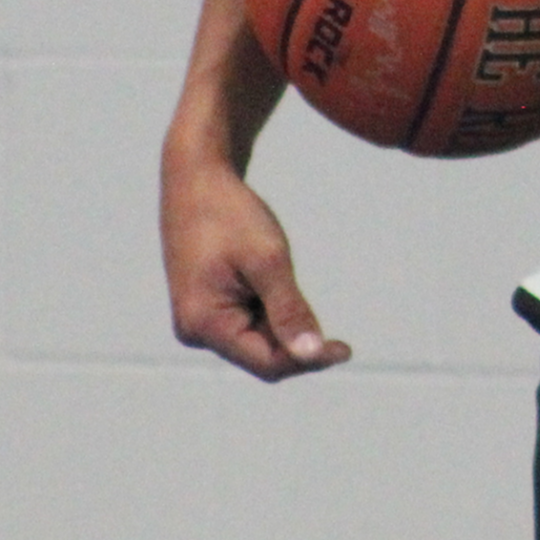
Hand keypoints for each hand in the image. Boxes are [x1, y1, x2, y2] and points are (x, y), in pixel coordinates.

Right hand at [161, 155, 350, 381]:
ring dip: (280, 319)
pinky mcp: (204, 307)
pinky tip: (267, 276)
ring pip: (255, 340)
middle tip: (328, 322)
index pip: (267, 363)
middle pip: (260, 356)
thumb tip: (312, 354)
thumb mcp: (268, 260)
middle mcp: (194, 330)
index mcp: (203, 323)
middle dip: (294, 339)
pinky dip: (268, 308)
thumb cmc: (229, 213)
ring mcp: (196, 319)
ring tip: (277, 271)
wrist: (195, 176)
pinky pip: (245, 323)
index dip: (308, 360)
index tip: (345, 349)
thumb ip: (290, 311)